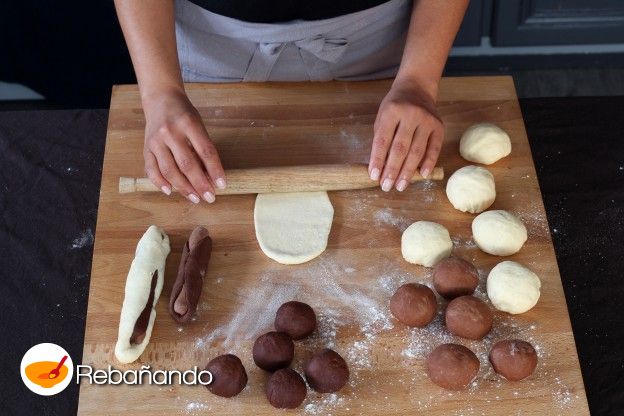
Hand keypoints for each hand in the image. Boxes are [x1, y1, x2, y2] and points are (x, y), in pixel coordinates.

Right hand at [142, 88, 225, 202]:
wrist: (160, 99)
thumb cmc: (184, 114)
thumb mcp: (198, 125)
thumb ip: (203, 147)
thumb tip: (211, 176)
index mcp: (189, 124)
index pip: (206, 151)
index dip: (215, 170)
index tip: (222, 185)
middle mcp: (170, 132)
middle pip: (187, 164)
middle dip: (200, 184)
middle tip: (210, 198)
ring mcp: (156, 141)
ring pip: (169, 170)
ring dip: (183, 188)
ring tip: (195, 198)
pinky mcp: (146, 148)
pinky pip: (151, 169)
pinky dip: (160, 183)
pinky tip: (170, 191)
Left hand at [368, 78, 443, 191]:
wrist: (416, 88)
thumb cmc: (395, 107)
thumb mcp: (382, 117)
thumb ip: (382, 139)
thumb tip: (380, 167)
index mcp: (392, 111)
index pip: (383, 140)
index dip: (377, 160)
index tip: (374, 176)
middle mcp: (411, 115)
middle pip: (400, 148)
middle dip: (392, 170)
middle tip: (386, 186)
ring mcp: (427, 121)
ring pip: (416, 151)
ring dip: (408, 172)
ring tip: (400, 186)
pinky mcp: (439, 126)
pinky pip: (434, 148)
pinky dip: (429, 163)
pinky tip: (423, 175)